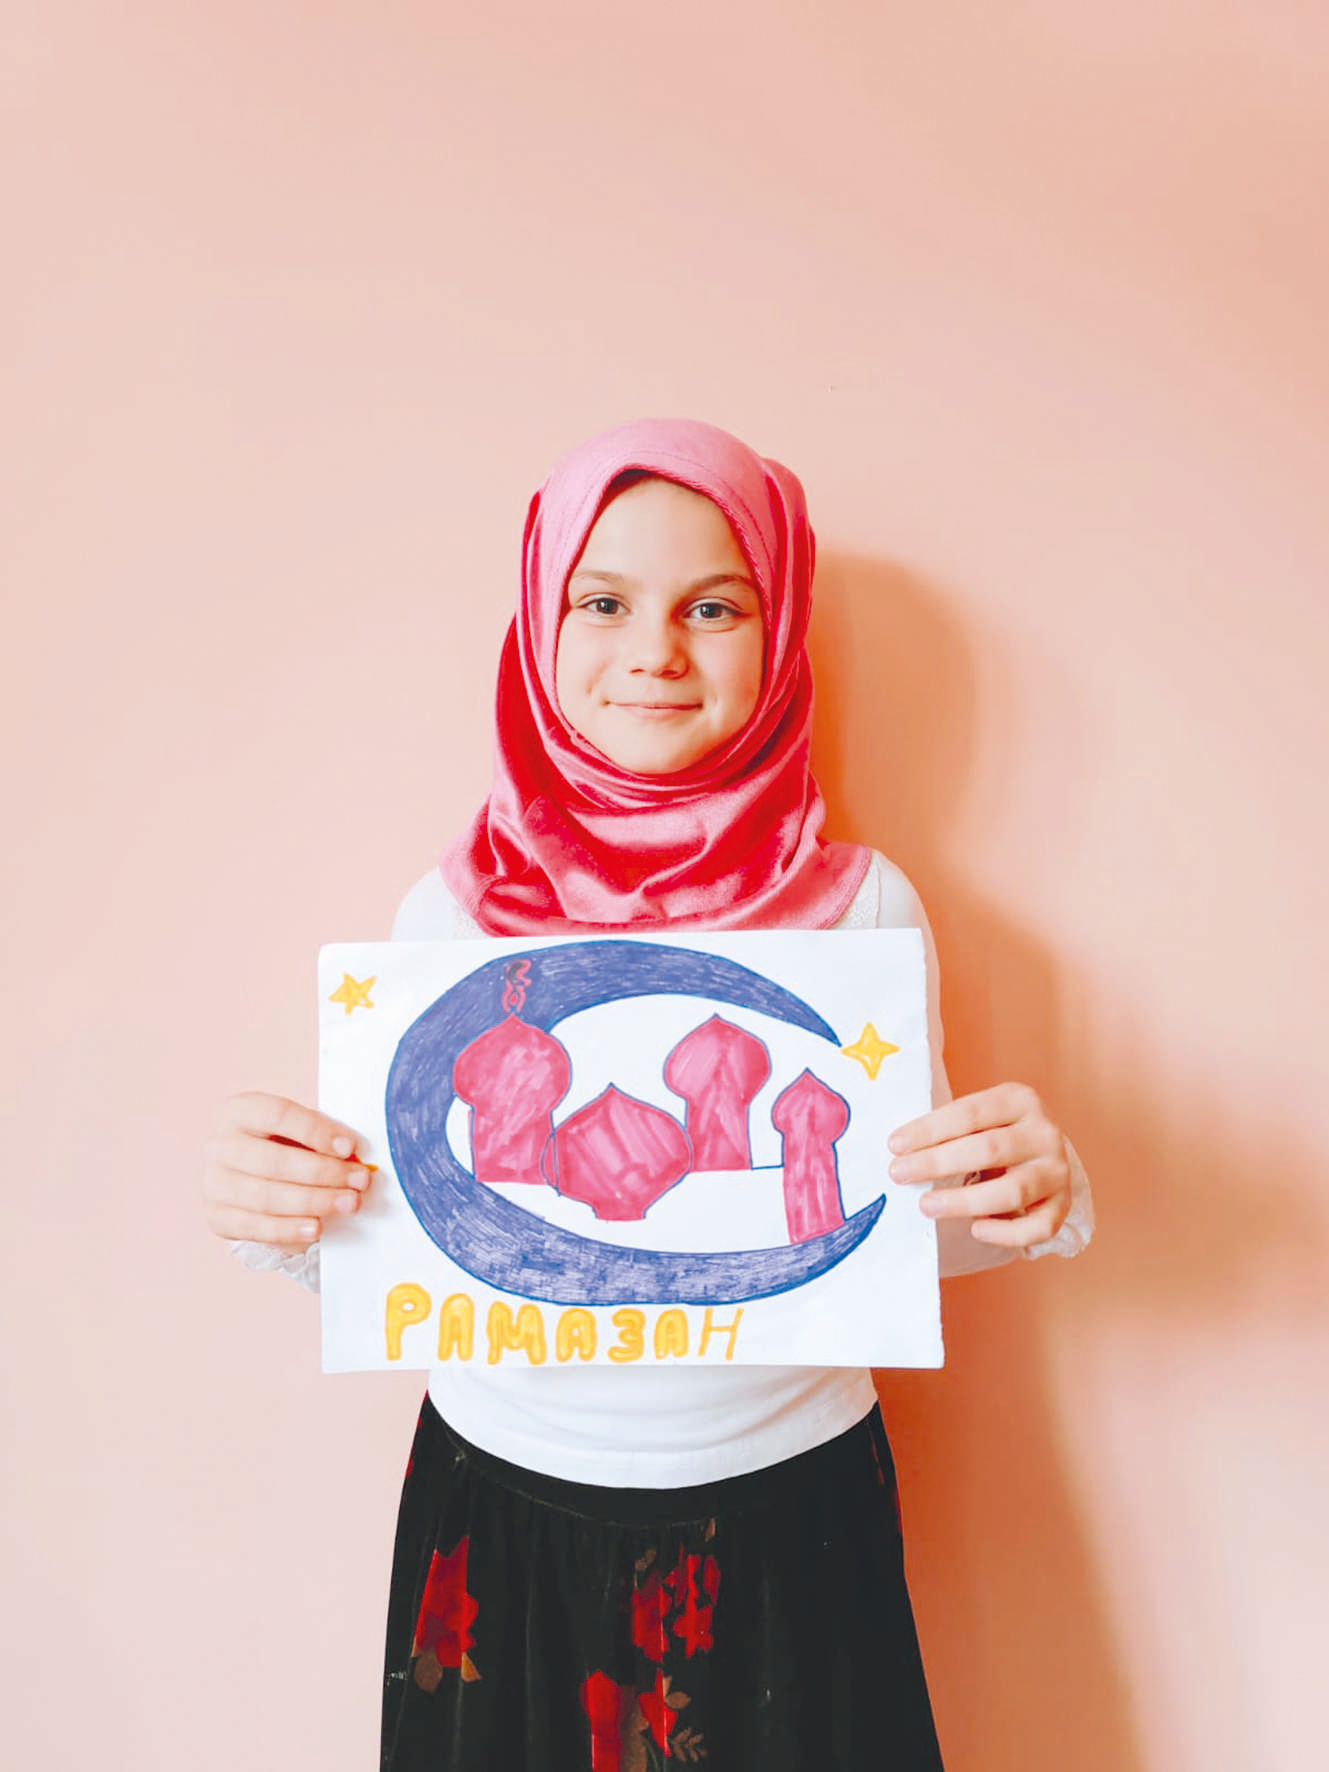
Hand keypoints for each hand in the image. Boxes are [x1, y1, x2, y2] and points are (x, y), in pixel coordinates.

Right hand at [202, 1091, 372, 1248]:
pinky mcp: (216, 1216)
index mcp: (239, 1111)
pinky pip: (255, 1227)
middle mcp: (219, 1145)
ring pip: (267, 1197)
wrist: (243, 1172)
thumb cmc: (278, 1144)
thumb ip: (321, 1138)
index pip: (277, 1115)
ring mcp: (213, 1183)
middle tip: (359, 1180)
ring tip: (348, 1204)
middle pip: (274, 1161)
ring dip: (314, 1202)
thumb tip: (354, 1157)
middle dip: (323, 1173)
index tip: (350, 1147)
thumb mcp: (296, 1130)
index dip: (316, 1131)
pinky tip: (316, 1228)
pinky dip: (289, 1229)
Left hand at [887, 1083, 1071, 1248]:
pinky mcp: (1062, 1205)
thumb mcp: (978, 1119)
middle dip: (938, 1163)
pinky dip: (1006, 1233)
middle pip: (989, 1149)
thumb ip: (948, 1130)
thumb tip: (900, 1152)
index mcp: (1020, 1100)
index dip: (929, 1130)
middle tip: (899, 1174)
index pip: (970, 1113)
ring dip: (964, 1202)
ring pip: (1012, 1191)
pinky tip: (976, 1229)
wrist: (1041, 1154)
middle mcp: (1044, 1132)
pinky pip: (1038, 1227)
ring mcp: (1057, 1170)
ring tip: (927, 1206)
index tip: (895, 1145)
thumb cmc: (996, 1134)